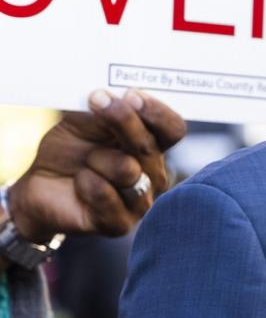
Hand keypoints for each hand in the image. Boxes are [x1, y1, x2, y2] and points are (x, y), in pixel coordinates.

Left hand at [5, 89, 185, 243]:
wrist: (41, 184)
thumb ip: (104, 109)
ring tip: (85, 162)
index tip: (132, 95)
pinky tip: (79, 182)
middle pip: (150, 147)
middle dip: (123, 122)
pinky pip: (105, 195)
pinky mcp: (118, 223)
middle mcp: (153, 173)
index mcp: (153, 146)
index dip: (157, 113)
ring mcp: (140, 201)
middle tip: (98, 100)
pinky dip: (86, 183)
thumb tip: (114, 94)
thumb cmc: (70, 150)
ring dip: (96, 159)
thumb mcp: (83, 120)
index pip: (173, 129)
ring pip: (127, 171)